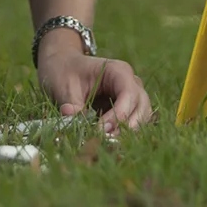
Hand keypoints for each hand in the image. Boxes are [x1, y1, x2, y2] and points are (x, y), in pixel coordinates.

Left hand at [36, 30, 151, 133]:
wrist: (63, 66)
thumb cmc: (65, 72)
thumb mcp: (65, 86)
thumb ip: (72, 103)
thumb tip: (71, 116)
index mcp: (118, 71)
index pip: (129, 94)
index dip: (119, 114)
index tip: (101, 129)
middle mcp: (131, 82)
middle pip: (141, 106)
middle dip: (126, 126)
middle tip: (105, 138)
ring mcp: (132, 95)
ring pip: (142, 116)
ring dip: (128, 131)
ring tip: (107, 140)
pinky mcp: (128, 108)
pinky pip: (135, 122)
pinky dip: (125, 132)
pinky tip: (108, 139)